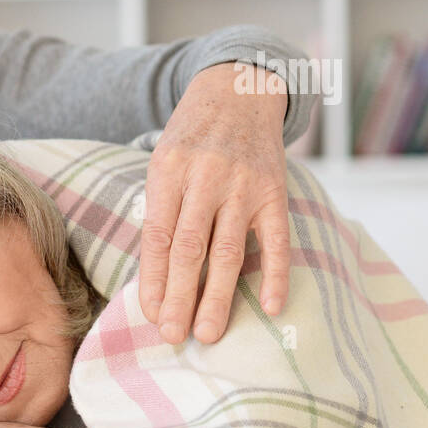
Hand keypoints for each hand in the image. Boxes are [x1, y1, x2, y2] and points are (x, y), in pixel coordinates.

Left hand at [139, 63, 290, 344]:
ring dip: (219, 296)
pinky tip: (272, 307)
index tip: (150, 315)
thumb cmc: (190, 140)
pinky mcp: (276, 191)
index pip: (158, 236)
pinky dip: (276, 274)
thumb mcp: (163, 164)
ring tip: (210, 333)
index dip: (153, 279)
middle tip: (173, 336)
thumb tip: (154, 277)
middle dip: (180, 296)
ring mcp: (244, 186)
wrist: (237, 91)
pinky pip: (277, 239)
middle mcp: (205, 179)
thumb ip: (160, 212)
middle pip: (190, 248)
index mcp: (168, 173)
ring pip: (229, 250)